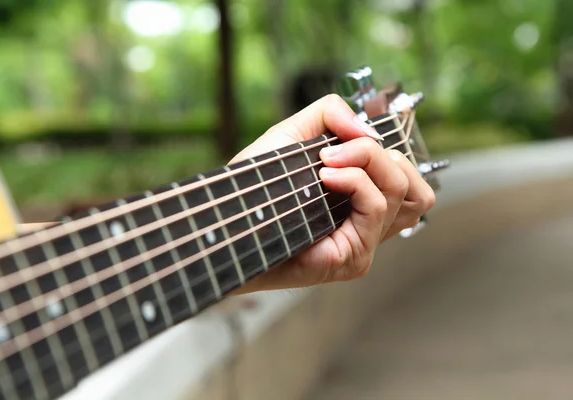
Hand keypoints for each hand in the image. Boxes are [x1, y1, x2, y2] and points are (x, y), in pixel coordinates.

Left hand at [230, 94, 434, 293]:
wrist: (226, 220)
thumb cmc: (255, 185)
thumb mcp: (292, 136)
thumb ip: (329, 116)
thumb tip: (366, 128)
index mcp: (361, 203)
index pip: (408, 179)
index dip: (388, 152)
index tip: (341, 141)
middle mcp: (368, 226)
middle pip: (413, 184)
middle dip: (378, 154)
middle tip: (334, 151)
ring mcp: (364, 245)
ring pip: (402, 191)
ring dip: (369, 162)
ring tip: (328, 162)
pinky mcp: (353, 258)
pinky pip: (376, 208)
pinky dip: (357, 182)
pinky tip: (327, 176)